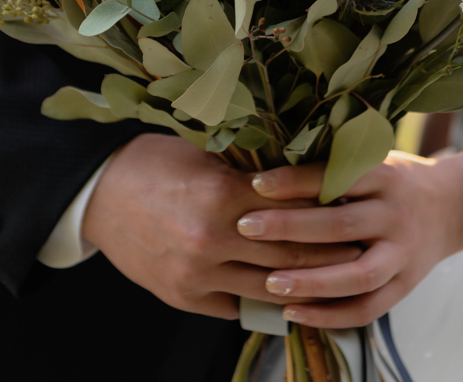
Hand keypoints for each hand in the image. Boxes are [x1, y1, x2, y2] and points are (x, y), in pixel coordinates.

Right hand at [82, 134, 361, 318]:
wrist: (99, 192)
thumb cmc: (156, 162)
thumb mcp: (207, 157)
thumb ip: (252, 174)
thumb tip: (303, 180)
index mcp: (221, 197)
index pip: (293, 212)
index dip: (328, 213)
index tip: (356, 211)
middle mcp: (211, 241)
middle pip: (289, 255)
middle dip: (330, 255)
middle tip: (363, 248)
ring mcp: (196, 275)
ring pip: (268, 288)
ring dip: (306, 285)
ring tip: (338, 277)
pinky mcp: (183, 297)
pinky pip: (236, 304)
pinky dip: (264, 299)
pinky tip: (291, 293)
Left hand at [235, 151, 461, 327]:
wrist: (451, 207)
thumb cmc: (392, 178)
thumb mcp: (372, 159)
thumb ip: (333, 165)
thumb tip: (267, 163)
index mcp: (384, 175)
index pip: (336, 177)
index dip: (295, 181)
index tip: (256, 184)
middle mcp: (395, 214)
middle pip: (341, 225)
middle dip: (290, 228)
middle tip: (246, 227)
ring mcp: (403, 253)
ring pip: (356, 274)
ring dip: (311, 281)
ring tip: (269, 282)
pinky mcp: (405, 286)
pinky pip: (368, 308)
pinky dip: (331, 316)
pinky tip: (293, 314)